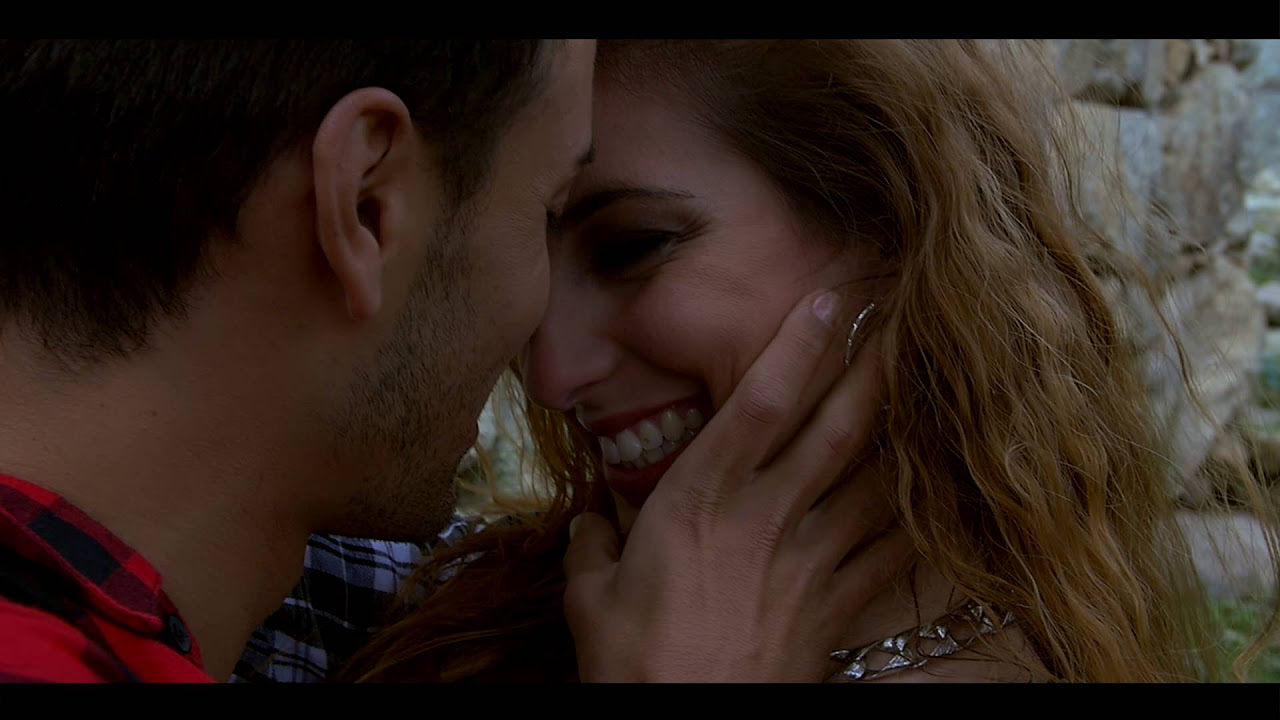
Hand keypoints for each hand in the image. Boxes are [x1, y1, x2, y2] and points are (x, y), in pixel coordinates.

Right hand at [563, 289, 912, 682]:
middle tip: (909, 320)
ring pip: (873, 481)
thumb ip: (591, 551)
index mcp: (700, 499)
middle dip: (875, 369)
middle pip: (836, 429)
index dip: (798, 346)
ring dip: (906, 430)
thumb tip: (586, 528)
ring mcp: (808, 561)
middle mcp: (766, 516)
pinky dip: (919, 523)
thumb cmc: (633, 665)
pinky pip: (889, 556)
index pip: (759, 403)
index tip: (827, 300)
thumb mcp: (591, 600)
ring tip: (936, 387)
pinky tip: (942, 497)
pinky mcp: (833, 608)